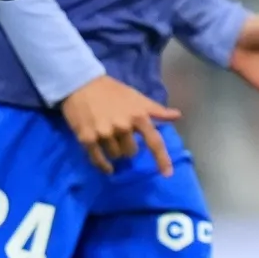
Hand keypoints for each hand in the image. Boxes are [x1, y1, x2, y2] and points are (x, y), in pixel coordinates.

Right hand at [59, 75, 181, 175]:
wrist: (80, 83)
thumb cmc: (111, 90)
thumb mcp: (136, 97)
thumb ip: (156, 110)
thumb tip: (177, 115)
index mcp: (138, 116)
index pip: (154, 141)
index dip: (162, 159)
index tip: (167, 174)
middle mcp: (123, 126)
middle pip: (131, 152)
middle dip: (128, 147)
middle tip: (120, 136)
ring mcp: (104, 133)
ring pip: (116, 155)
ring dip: (114, 151)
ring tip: (108, 139)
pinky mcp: (87, 138)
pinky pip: (98, 160)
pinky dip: (103, 166)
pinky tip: (107, 168)